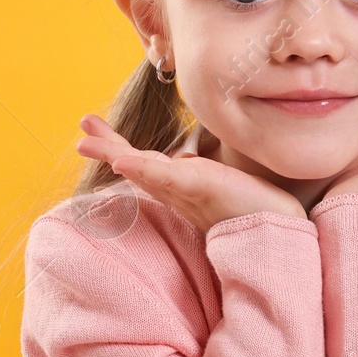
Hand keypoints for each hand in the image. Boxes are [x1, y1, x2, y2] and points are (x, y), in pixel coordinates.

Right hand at [74, 115, 306, 236]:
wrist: (279, 227)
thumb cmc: (254, 205)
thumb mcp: (218, 181)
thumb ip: (197, 172)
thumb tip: (183, 157)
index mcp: (179, 187)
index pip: (142, 163)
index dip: (116, 148)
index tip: (91, 129)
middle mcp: (177, 190)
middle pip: (133, 165)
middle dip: (105, 149)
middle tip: (78, 136)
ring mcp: (187, 190)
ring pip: (142, 169)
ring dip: (112, 154)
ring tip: (85, 144)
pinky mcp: (201, 188)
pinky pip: (167, 177)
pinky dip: (144, 169)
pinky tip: (122, 162)